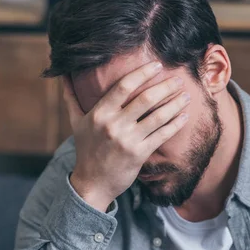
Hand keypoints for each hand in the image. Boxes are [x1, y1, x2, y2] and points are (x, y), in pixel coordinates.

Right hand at [64, 60, 190, 211]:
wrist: (93, 183)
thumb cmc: (86, 150)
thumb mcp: (76, 123)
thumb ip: (72, 98)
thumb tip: (63, 76)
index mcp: (99, 113)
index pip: (123, 86)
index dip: (142, 73)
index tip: (157, 65)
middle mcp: (114, 125)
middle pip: (145, 99)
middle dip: (165, 87)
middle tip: (178, 79)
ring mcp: (128, 140)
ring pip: (157, 116)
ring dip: (174, 104)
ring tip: (185, 95)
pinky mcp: (139, 154)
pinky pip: (161, 135)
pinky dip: (175, 124)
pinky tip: (184, 116)